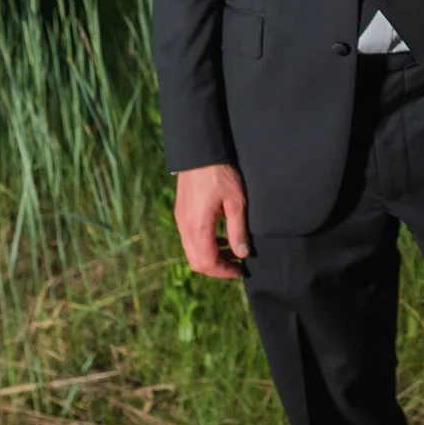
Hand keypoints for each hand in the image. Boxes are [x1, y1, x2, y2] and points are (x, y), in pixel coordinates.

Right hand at [174, 163, 250, 278]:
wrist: (199, 152)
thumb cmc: (221, 175)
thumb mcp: (236, 202)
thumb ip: (238, 230)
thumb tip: (242, 254)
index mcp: (198, 227)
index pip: (207, 263)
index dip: (224, 272)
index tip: (240, 270)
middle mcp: (185, 227)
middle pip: (197, 262)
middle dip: (217, 268)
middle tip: (237, 264)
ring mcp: (180, 220)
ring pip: (192, 251)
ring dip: (211, 256)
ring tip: (232, 251)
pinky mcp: (181, 213)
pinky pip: (190, 239)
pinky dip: (204, 244)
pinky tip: (220, 237)